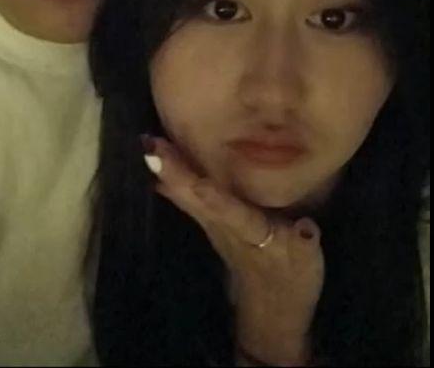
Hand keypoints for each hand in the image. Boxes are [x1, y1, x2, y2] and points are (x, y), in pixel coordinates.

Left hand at [142, 135, 324, 366]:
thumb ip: (305, 244)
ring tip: (148, 144)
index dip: (216, 199)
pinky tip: (156, 172)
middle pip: (196, 198)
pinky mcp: (211, 224)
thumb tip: (307, 226)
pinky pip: (187, 201)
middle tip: (150, 142)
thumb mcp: (307, 264)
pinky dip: (171, 184)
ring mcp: (213, 226)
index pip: (232, 214)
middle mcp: (224, 227)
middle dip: (174, 171)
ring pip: (186, 197)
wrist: (270, 313)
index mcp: (250, 233)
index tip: (197, 180)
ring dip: (168, 172)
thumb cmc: (291, 282)